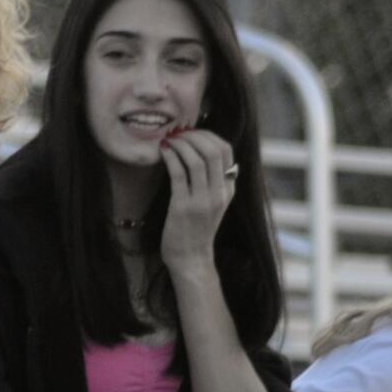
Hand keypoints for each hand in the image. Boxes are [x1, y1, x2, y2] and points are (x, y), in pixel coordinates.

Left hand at [159, 129, 237, 272]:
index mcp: (228, 189)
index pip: (226, 151)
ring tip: (168, 140)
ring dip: (181, 145)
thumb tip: (202, 154)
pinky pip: (179, 174)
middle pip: (213, 151)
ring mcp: (203, 201)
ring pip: (197, 160)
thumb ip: (213, 182)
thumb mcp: (213, 203)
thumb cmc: (196, 229)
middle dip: (194, 136)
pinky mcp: (183, 207)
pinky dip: (171, 158)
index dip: (208, 136)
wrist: (191, 259)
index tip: (191, 132)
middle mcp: (219, 193)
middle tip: (177, 133)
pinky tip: (163, 152)